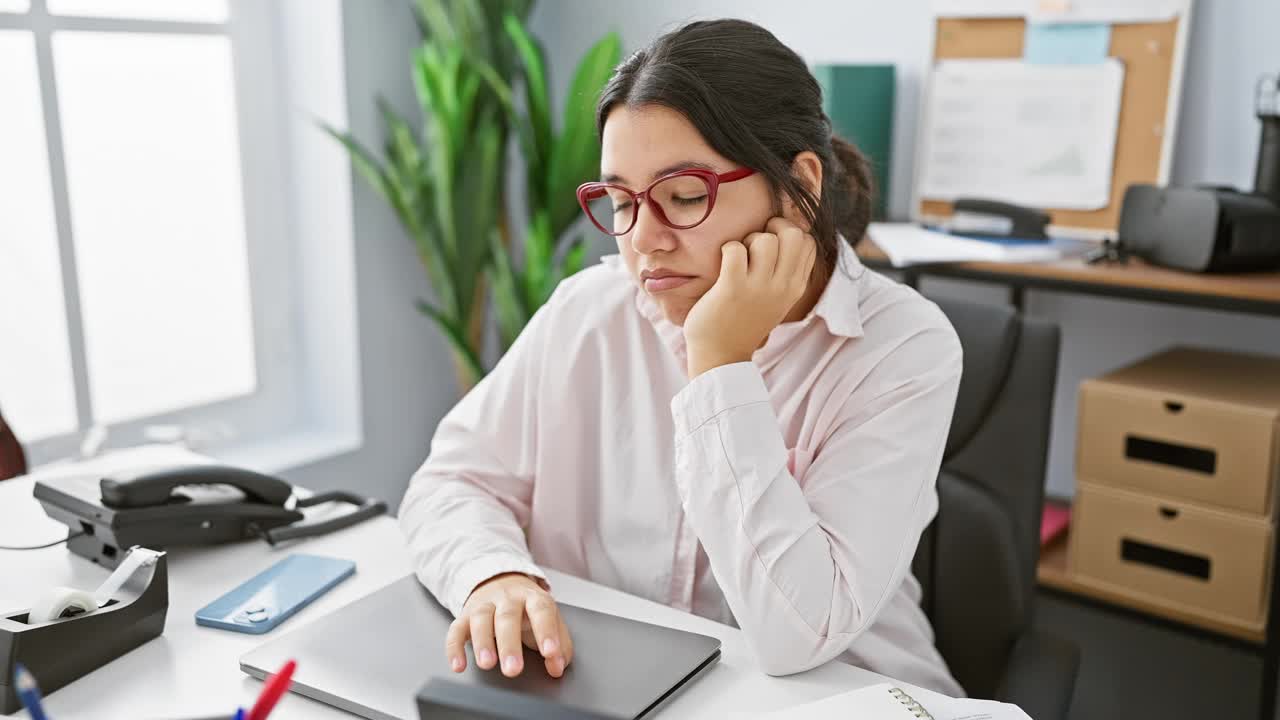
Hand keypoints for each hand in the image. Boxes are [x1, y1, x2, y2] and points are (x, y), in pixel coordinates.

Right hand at [445, 572, 573, 678]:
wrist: (500, 580)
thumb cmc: (527, 608)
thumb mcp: (549, 620)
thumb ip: (560, 644)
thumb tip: (557, 667)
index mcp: (533, 598)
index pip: (541, 611)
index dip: (546, 632)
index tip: (550, 653)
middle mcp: (508, 598)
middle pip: (507, 618)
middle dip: (509, 645)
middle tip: (513, 670)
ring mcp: (484, 605)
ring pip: (481, 620)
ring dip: (482, 643)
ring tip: (487, 664)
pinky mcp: (464, 615)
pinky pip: (456, 630)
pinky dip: (454, 648)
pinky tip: (458, 665)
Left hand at [683, 217, 817, 378]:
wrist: (720, 356)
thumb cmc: (744, 320)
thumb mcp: (776, 299)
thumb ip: (785, 272)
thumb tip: (786, 234)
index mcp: (795, 287)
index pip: (808, 242)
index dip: (788, 233)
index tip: (772, 244)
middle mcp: (782, 287)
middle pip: (794, 234)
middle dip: (772, 229)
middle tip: (755, 244)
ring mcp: (759, 288)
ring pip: (764, 239)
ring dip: (747, 241)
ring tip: (738, 259)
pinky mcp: (733, 288)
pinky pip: (735, 249)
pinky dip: (727, 249)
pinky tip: (724, 265)